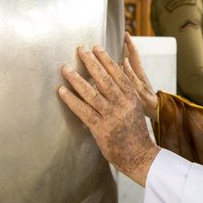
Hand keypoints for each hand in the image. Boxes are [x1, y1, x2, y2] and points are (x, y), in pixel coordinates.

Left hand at [59, 45, 159, 186]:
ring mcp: (111, 116)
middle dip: (91, 62)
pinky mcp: (101, 129)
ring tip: (65, 68)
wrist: (139, 154)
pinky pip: (83, 111)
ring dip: (77, 79)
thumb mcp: (135, 107)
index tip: (96, 48)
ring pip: (92, 93)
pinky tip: (62, 91)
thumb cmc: (135, 131)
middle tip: (80, 49)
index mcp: (131, 97)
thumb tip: (116, 74)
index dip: (106, 59)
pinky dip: (72, 100)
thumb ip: (126, 92)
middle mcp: (122, 104)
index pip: (117, 73)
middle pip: (104, 79)